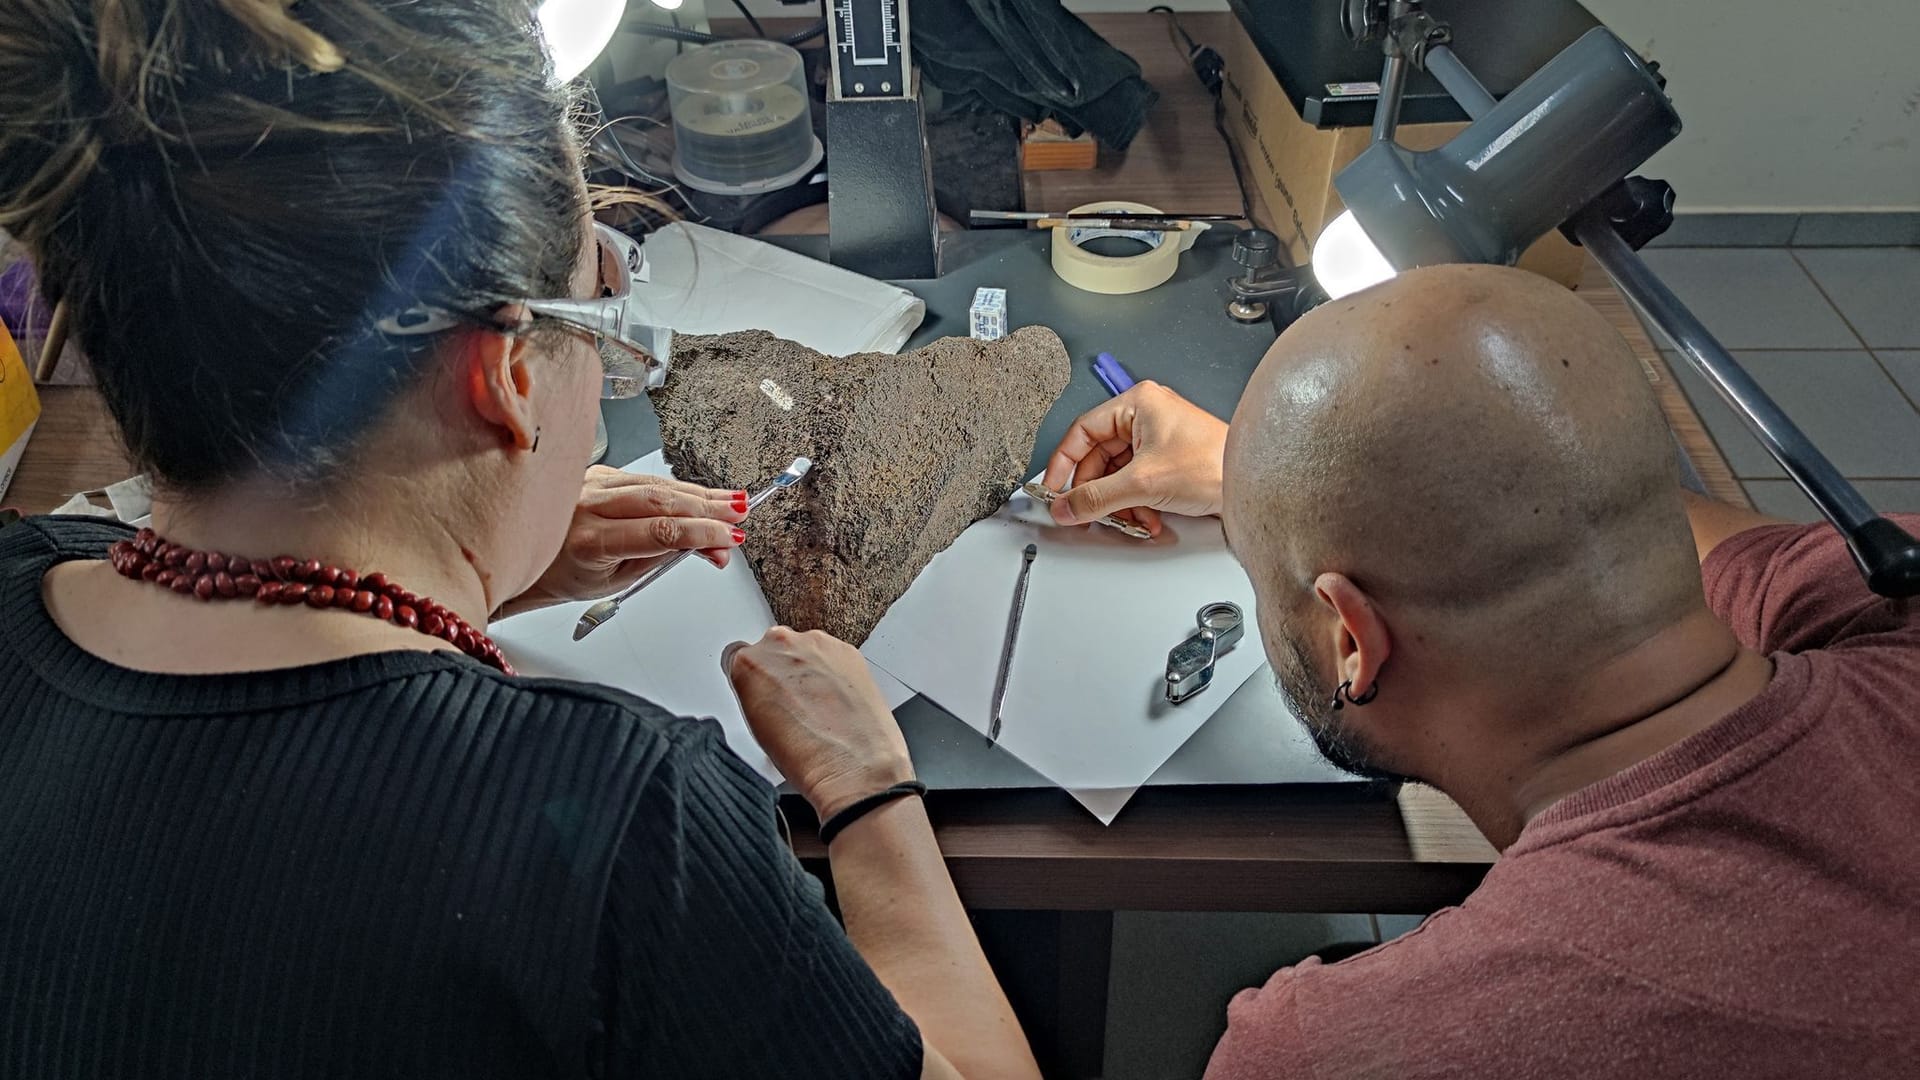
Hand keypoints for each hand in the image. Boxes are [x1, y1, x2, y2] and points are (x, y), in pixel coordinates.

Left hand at [511, 467, 747, 610]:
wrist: (530, 561)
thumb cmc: (568, 576)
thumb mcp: (620, 581)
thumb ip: (666, 559)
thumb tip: (713, 549)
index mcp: (591, 541)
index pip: (658, 531)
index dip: (700, 533)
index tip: (729, 538)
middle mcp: (588, 505)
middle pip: (660, 500)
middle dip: (707, 508)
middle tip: (740, 515)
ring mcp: (592, 483)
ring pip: (656, 484)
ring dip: (699, 494)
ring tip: (733, 502)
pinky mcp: (599, 472)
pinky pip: (646, 477)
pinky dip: (677, 487)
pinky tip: (702, 494)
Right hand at [724, 627, 914, 820]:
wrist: (854, 767)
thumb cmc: (808, 757)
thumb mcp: (756, 728)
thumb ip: (753, 695)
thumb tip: (763, 694)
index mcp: (748, 663)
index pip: (737, 657)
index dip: (751, 679)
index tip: (760, 691)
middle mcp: (782, 645)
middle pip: (774, 650)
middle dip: (781, 673)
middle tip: (792, 705)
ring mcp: (817, 645)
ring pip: (805, 651)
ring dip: (809, 671)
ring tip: (819, 708)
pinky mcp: (849, 650)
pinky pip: (833, 656)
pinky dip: (836, 673)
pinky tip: (838, 702)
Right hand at [1040, 382, 1227, 536]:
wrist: (1254, 484)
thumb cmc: (1214, 463)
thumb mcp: (1142, 483)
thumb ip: (1096, 497)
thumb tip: (1066, 506)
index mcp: (1137, 403)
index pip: (1082, 431)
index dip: (1064, 463)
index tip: (1054, 488)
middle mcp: (1147, 416)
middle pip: (1100, 457)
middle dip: (1097, 491)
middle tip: (1086, 513)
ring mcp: (1159, 438)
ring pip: (1119, 474)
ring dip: (1120, 503)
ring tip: (1128, 519)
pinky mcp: (1170, 460)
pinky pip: (1138, 482)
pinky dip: (1138, 504)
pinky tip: (1148, 519)